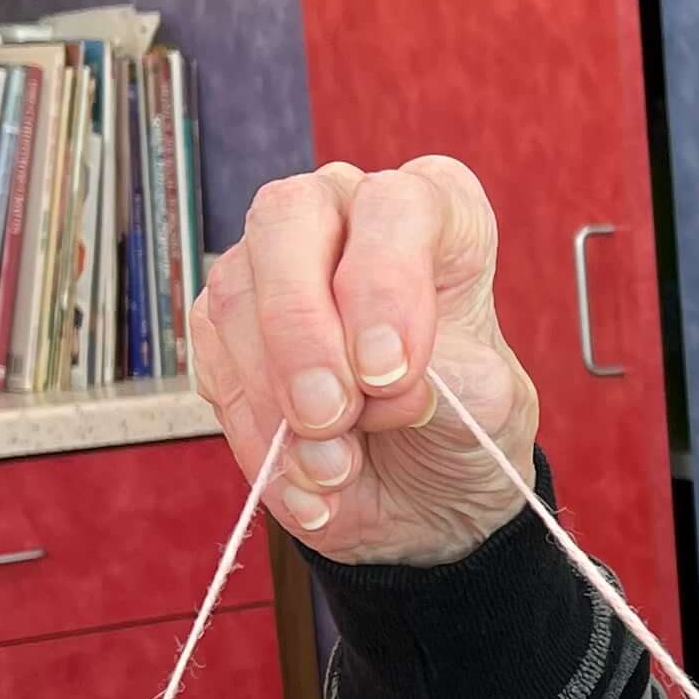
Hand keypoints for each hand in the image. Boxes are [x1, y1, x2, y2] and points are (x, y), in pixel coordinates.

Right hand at [189, 153, 539, 563]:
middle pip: (288, 221)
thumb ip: (439, 374)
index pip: (394, 206)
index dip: (384, 285)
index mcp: (433, 211)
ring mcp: (275, 265)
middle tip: (331, 416)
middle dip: (303, 331)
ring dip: (277, 401)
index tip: (389, 373)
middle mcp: (345, 217)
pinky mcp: (226, 327)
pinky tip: (304, 480)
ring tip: (335, 470)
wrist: (425, 492)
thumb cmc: (463, 422)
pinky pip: (215, 367)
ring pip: (237, 298)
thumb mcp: (483, 400)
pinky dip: (256, 435)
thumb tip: (365, 375)